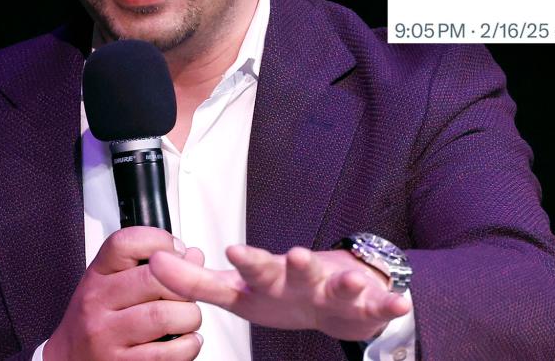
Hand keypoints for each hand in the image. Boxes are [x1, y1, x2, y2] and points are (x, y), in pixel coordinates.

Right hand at [44, 226, 205, 360]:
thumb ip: (151, 267)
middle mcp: (97, 302)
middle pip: (155, 277)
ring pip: (164, 315)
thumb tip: (192, 256)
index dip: (160, 241)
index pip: (126, 243)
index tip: (177, 252)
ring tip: (187, 320)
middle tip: (187, 294)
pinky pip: (167, 353)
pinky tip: (184, 341)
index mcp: (97, 275)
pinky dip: (188, 346)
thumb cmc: (97, 321)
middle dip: (184, 285)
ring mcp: (106, 336)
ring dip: (189, 317)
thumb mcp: (113, 284)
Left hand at [148, 244, 410, 341]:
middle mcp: (304, 277)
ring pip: (340, 283)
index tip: (231, 249)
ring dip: (345, 281)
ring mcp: (335, 288)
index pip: (255, 268)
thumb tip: (153, 262)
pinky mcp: (363, 304)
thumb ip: (196, 281)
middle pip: (299, 270)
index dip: (246, 260)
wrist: (336, 300)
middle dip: (297, 264)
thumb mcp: (237, 291)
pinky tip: (401, 302)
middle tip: (294, 255)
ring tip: (351, 280)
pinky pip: (378, 305)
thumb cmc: (281, 293)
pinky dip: (390, 303)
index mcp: (272, 277)